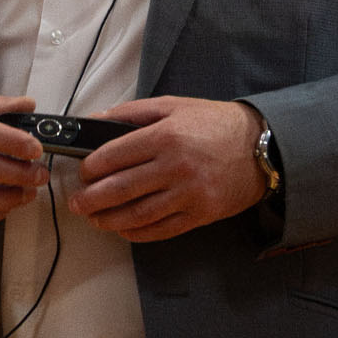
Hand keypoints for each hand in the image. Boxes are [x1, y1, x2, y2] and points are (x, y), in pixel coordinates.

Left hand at [66, 96, 267, 241]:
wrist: (260, 147)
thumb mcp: (174, 105)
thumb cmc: (215, 123)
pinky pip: (162, 229)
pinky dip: (138, 232)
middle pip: (122, 188)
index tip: (83, 172)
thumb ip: (133, 112)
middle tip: (77, 202)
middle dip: (92, 198)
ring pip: (139, 213)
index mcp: (166, 135)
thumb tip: (96, 120)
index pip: (116, 155)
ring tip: (94, 219)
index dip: (92, 167)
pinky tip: (123, 229)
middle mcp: (176, 166)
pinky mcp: (200, 214)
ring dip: (110, 219)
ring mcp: (189, 194)